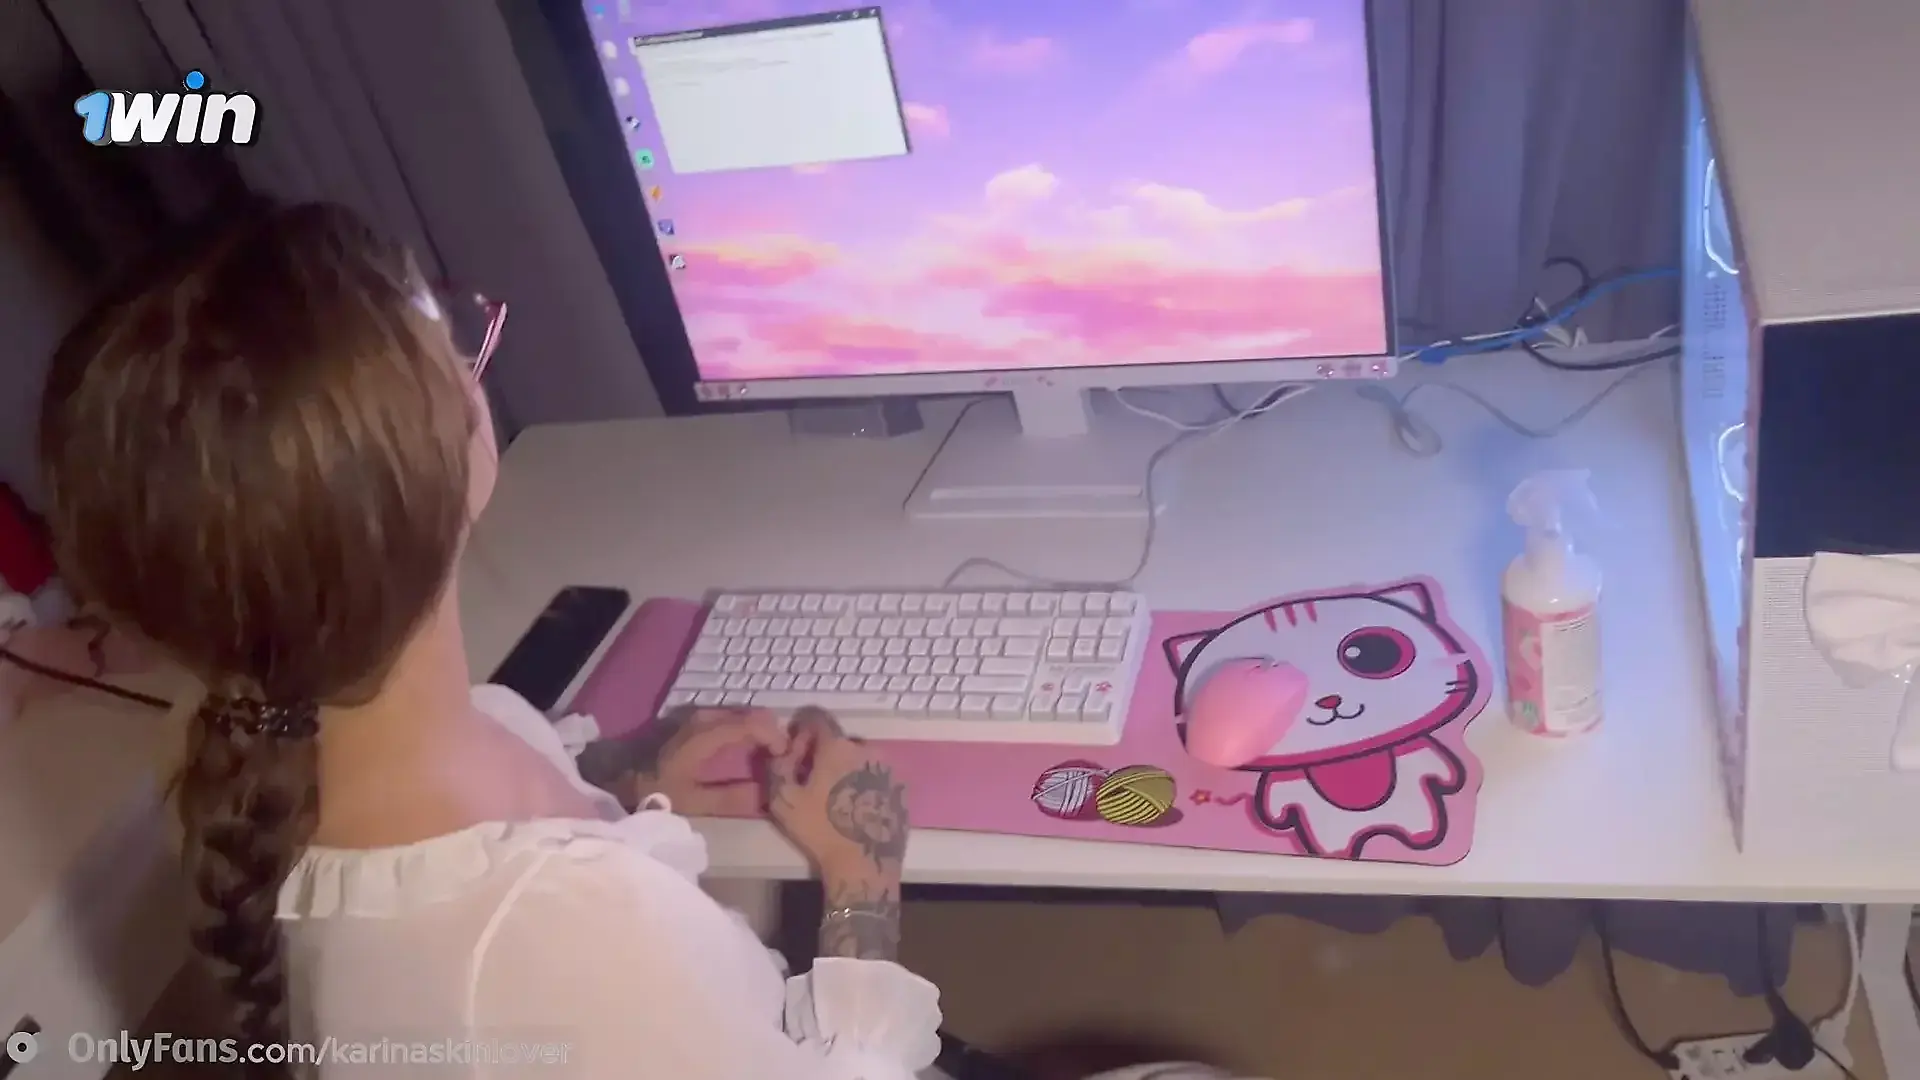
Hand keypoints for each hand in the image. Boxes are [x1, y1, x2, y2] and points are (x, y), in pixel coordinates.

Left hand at [626, 708, 788, 816]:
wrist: (619, 776)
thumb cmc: (656, 789)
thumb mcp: (694, 802)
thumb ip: (732, 798)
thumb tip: (768, 796)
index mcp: (708, 733)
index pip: (755, 723)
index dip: (776, 738)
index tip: (786, 758)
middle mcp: (706, 717)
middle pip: (752, 715)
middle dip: (771, 734)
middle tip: (781, 761)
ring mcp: (699, 715)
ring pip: (742, 716)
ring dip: (758, 732)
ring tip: (767, 758)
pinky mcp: (695, 721)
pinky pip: (730, 719)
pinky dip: (745, 732)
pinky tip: (746, 753)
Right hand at [766, 707, 909, 877]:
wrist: (863, 864)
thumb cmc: (820, 829)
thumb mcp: (783, 798)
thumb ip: (777, 766)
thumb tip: (782, 751)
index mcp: (839, 746)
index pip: (817, 718)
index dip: (801, 730)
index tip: (793, 751)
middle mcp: (868, 750)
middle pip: (840, 740)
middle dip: (823, 753)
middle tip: (811, 779)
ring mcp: (888, 770)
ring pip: (860, 759)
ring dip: (845, 768)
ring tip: (833, 797)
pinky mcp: (900, 791)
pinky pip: (875, 778)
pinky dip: (863, 785)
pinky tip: (854, 808)